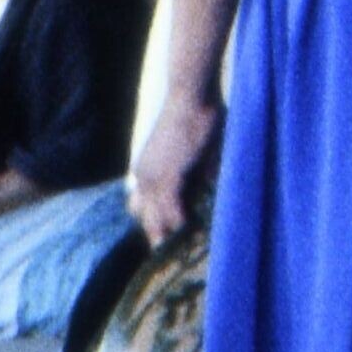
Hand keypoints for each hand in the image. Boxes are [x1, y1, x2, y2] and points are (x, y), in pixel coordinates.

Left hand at [129, 83, 217, 249]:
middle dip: (158, 237)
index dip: (156, 222)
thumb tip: (209, 186)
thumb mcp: (195, 148)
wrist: (191, 92)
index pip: (142, 207)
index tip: (168, 241)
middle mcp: (143, 175)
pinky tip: (192, 240)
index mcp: (146, 168)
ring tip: (183, 259)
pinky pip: (170, 213)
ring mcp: (152, 177)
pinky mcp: (166, 177)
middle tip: (173, 259)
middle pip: (145, 219)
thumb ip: (200, 171)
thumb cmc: (197, 112)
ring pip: (155, 221)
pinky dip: (180, 228)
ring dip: (170, 239)